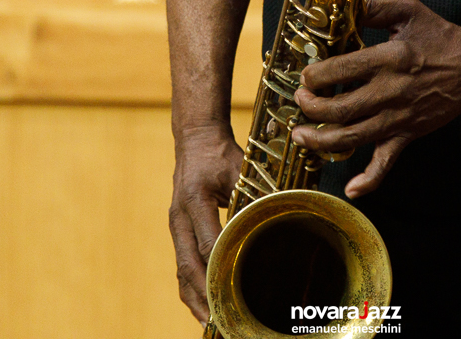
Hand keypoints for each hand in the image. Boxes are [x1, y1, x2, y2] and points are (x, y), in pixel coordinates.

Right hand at [169, 125, 242, 322]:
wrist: (195, 140)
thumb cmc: (220, 155)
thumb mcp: (239, 169)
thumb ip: (255, 194)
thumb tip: (283, 215)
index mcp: (195, 198)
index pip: (206, 239)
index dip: (217, 266)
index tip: (231, 288)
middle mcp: (180, 216)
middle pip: (188, 264)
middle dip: (203, 294)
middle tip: (217, 320)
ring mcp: (177, 226)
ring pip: (182, 270)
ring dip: (195, 298)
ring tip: (209, 323)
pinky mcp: (179, 232)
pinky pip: (182, 265)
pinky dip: (191, 288)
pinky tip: (203, 304)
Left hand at [291, 0, 460, 198]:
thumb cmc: (441, 36)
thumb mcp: (408, 10)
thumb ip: (374, 7)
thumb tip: (345, 3)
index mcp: (388, 59)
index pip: (341, 71)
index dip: (316, 76)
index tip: (306, 76)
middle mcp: (390, 91)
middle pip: (339, 108)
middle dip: (311, 108)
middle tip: (300, 102)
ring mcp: (398, 118)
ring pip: (352, 138)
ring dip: (321, 140)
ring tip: (301, 136)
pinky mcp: (407, 135)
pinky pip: (386, 163)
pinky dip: (368, 180)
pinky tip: (350, 188)